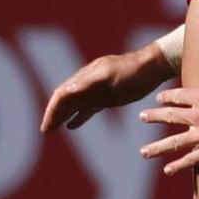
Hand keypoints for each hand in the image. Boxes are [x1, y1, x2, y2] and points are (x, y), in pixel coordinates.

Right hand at [40, 44, 173, 133]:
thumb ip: (87, 83)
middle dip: (54, 114)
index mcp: (85, 76)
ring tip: (53, 129)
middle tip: (45, 130)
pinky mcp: (107, 98)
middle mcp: (88, 83)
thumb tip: (66, 91)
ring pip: (75, 105)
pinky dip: (79, 117)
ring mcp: (98, 91)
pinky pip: (88, 108)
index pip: (63, 93)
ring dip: (63, 116)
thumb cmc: (131, 69)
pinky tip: (71, 126)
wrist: (153, 68)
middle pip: (66, 100)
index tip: (46, 123)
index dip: (53, 109)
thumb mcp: (109, 75)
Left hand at [138, 44, 198, 174]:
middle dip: (153, 117)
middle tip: (141, 117)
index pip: (178, 96)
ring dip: (157, 147)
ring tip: (143, 152)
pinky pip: (191, 159)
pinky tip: (167, 170)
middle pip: (170, 117)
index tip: (158, 99)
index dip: (167, 97)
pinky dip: (178, 165)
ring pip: (174, 142)